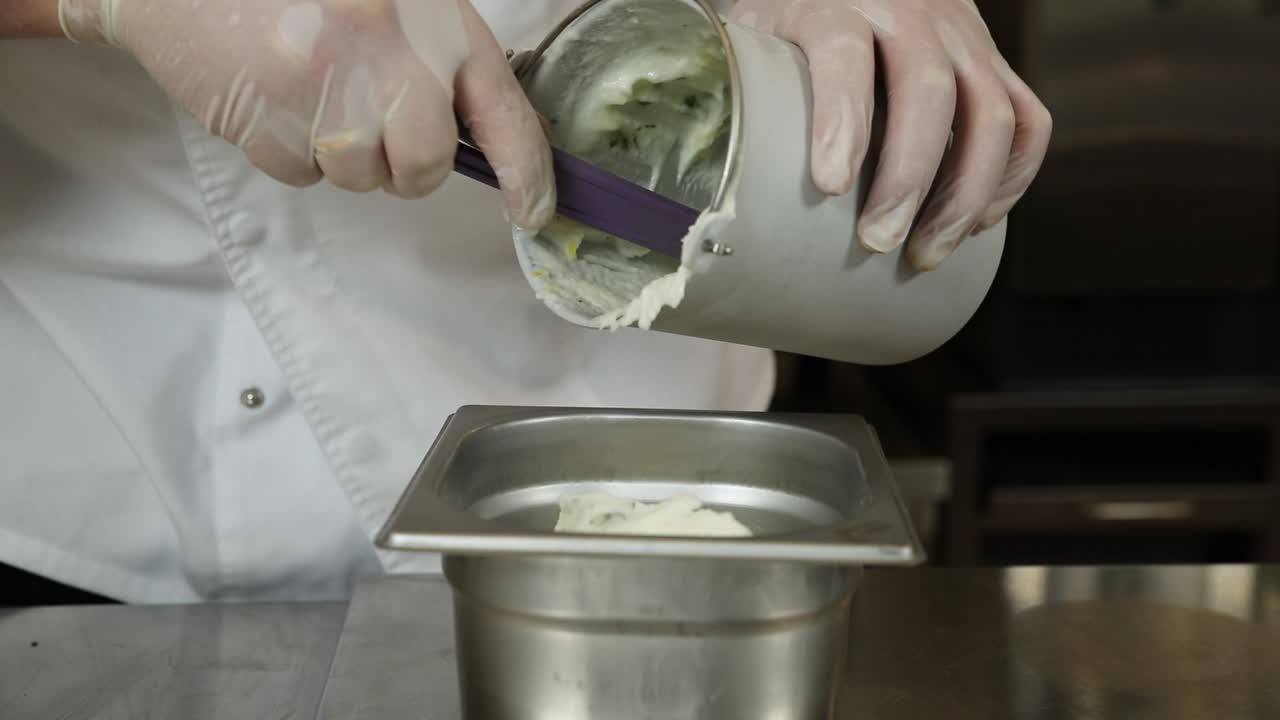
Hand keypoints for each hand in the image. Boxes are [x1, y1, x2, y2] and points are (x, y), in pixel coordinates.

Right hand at [57, 0, 555, 227]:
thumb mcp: (395, 2)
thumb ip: (440, 62)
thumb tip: (484, 143)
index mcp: (436, 23)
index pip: (504, 114)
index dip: (527, 173)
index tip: (534, 210)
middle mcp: (392, 58)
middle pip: (426, 166)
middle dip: (405, 164)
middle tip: (372, 122)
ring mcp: (330, 94)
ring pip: (362, 177)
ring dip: (341, 151)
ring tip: (309, 86)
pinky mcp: (271, 124)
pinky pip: (302, 173)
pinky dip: (289, 147)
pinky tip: (273, 92)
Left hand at [729, 0, 1051, 270]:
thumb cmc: (783, 27)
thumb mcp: (753, 40)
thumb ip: (742, 92)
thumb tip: (706, 192)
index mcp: (832, 0)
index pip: (844, 52)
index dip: (842, 117)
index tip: (829, 184)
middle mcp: (908, 6)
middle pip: (927, 88)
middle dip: (908, 177)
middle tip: (878, 242)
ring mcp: (960, 32)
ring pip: (991, 110)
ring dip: (964, 193)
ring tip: (925, 253)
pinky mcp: (992, 58)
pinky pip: (1027, 118)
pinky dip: (1011, 176)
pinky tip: (976, 222)